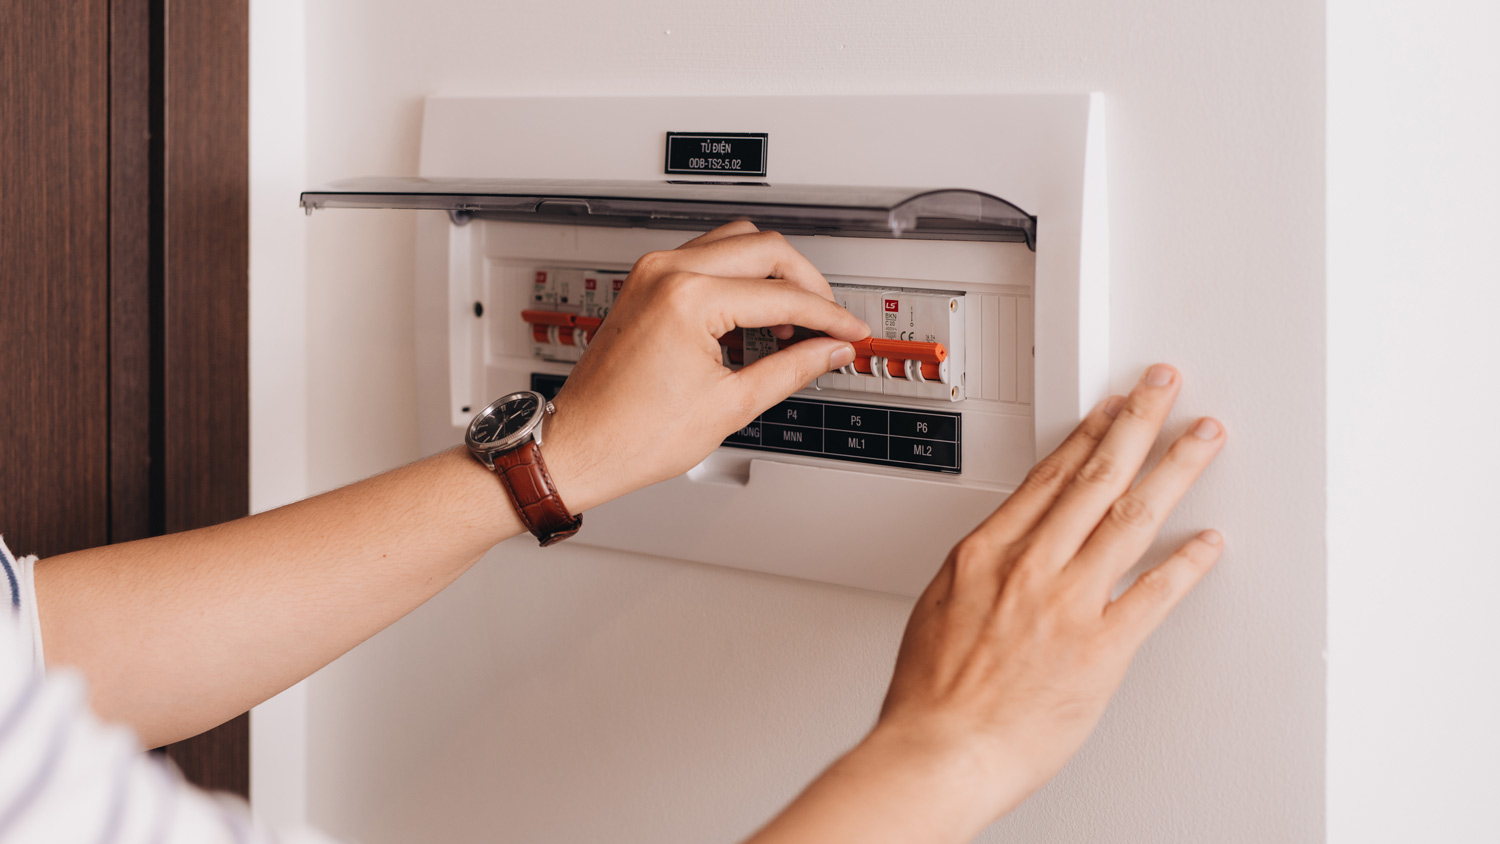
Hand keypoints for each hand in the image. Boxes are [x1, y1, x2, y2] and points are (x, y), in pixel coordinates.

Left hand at [543, 222, 869, 511]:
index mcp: (687, 298)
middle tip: (827, 323)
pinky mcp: (644, 283)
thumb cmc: (631, 434)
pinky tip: (754, 318)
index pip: (780, 295)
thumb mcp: (730, 405)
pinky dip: (739, 279)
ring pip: (736, 243)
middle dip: (806, 284)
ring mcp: (651, 273)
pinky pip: (706, 259)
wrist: (579, 446)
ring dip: (772, 275)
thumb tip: (828, 351)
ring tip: (791, 323)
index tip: (848, 332)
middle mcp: (666, 271)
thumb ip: (791, 369)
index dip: (827, 316)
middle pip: (765, 248)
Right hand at [870, 365, 1225, 836]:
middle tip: (1163, 388)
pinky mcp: (1102, 649)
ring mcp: (1069, 604)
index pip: (1049, 476)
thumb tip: (1000, 557)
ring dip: (1173, 469)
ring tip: (1202, 437)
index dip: (1087, 434)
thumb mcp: (939, 607)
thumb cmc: (931, 694)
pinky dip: (1187, 563)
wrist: (940, 750)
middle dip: (1136, 423)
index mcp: (985, 553)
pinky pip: (1155, 594)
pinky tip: (1209, 540)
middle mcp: (1031, 567)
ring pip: (1131, 517)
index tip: (1110, 409)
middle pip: (1095, 477)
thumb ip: (980, 573)